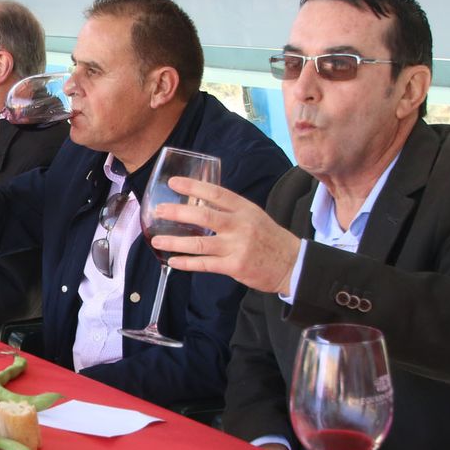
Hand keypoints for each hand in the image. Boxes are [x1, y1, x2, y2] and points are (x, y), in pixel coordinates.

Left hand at [151, 176, 301, 294]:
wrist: (292, 264)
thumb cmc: (269, 238)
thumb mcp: (253, 216)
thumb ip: (229, 211)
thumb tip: (199, 204)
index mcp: (244, 209)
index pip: (216, 193)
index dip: (193, 187)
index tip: (173, 183)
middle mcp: (240, 226)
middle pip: (204, 217)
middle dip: (178, 213)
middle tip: (158, 210)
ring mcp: (237, 247)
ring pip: (200, 244)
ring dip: (175, 242)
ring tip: (156, 239)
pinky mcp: (235, 267)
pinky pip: (205, 264)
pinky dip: (187, 263)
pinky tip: (173, 261)